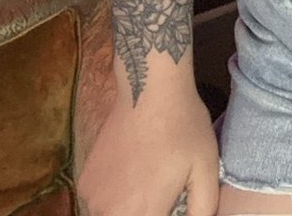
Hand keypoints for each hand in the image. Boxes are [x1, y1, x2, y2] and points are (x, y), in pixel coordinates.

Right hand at [77, 85, 219, 215]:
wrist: (149, 89)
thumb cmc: (183, 128)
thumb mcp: (207, 169)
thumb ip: (202, 208)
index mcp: (142, 214)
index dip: (164, 213)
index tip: (171, 200)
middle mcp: (109, 213)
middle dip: (146, 211)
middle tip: (161, 189)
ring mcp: (92, 198)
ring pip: (111, 214)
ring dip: (128, 207)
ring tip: (147, 179)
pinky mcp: (84, 181)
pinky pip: (100, 201)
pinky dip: (114, 195)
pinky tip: (130, 170)